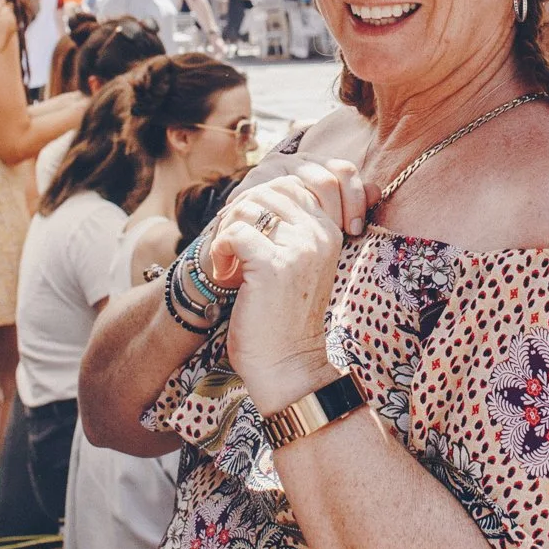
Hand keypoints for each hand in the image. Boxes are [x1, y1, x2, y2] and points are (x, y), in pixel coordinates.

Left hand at [208, 160, 367, 407]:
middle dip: (241, 213)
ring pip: (250, 207)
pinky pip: (236, 233)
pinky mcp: (273, 266)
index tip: (250, 232)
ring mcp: (299, 249)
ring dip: (229, 230)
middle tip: (233, 246)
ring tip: (230, 260)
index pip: (292, 185)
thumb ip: (289, 229)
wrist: (287, 364)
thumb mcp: (297, 264)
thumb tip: (255, 195)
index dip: (261, 201)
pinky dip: (221, 250)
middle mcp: (319, 235)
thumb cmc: (284, 316)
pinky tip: (225, 273)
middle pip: (269, 190)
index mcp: (328, 232)